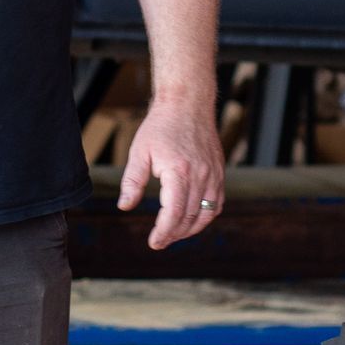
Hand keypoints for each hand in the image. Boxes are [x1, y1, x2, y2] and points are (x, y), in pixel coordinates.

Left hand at [119, 96, 225, 250]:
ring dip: (191, 229)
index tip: (154, 242)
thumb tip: (125, 206)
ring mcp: (214, 174)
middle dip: (174, 234)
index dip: (164, 232)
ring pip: (207, 213)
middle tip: (159, 242)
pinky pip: (217, 203)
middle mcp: (201, 175)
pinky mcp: (219, 171)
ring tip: (174, 235)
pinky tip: (193, 220)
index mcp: (179, 171)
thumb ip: (133, 181)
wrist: (187, 102)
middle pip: (190, 217)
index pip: (174, 213)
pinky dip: (206, 216)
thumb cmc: (161, 125)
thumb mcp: (140, 151)